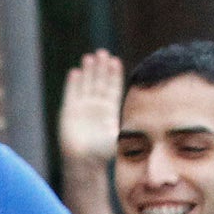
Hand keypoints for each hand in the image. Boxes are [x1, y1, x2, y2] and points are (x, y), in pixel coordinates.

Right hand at [54, 49, 124, 169]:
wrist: (83, 160)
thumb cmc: (102, 151)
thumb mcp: (118, 137)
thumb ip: (127, 128)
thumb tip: (144, 123)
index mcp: (110, 109)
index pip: (112, 87)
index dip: (113, 74)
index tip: (115, 61)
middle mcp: (97, 105)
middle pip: (99, 81)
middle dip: (101, 67)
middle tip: (103, 53)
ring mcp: (82, 106)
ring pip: (86, 84)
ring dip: (88, 71)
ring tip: (90, 57)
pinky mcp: (69, 110)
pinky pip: (71, 93)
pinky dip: (73, 83)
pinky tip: (75, 72)